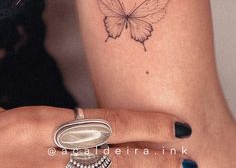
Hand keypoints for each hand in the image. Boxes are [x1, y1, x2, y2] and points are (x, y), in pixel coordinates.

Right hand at [0, 106, 194, 167]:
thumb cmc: (6, 134)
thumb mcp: (36, 121)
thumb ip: (72, 125)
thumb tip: (108, 130)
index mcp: (47, 125)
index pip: (112, 123)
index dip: (148, 125)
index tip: (177, 126)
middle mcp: (53, 154)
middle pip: (119, 159)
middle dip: (157, 160)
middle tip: (187, 160)